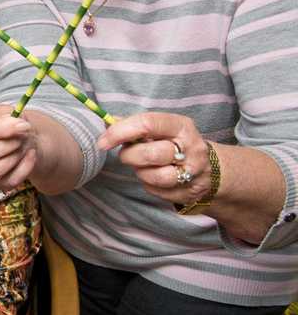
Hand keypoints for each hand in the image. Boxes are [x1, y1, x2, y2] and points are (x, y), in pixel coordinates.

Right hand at [0, 105, 37, 190]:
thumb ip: (8, 117)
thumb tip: (16, 125)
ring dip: (14, 158)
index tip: (22, 125)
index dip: (3, 129)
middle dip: (8, 145)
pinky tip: (29, 155)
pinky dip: (24, 168)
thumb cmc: (6, 124)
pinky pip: (9, 182)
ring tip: (22, 146)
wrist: (19, 136)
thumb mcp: (4, 111)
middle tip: (22, 135)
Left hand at [97, 112, 213, 207]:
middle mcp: (192, 148)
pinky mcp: (190, 192)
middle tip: (127, 155)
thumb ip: (133, 123)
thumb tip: (106, 122)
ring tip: (142, 166)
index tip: (103, 142)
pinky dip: (148, 185)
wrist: (209, 168)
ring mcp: (194, 172)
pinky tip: (154, 176)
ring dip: (140, 172)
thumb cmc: (174, 143)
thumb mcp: (160, 128)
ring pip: (155, 177)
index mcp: (181, 126)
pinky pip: (157, 191)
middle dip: (129, 156)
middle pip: (151, 154)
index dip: (120, 132)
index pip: (147, 124)